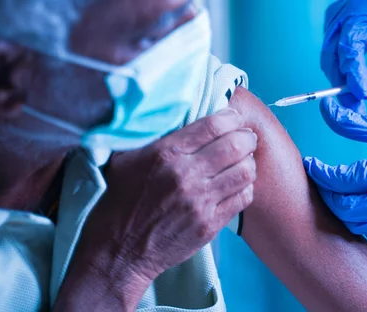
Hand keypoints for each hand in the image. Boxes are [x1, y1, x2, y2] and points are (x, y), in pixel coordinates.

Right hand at [75, 108, 256, 297]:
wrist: (118, 252)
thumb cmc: (118, 201)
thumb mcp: (125, 159)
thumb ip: (152, 137)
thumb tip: (175, 114)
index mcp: (165, 153)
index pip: (213, 125)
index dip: (231, 117)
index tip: (233, 117)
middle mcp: (186, 175)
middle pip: (236, 146)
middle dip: (246, 137)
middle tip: (246, 137)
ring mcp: (200, 202)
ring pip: (245, 172)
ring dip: (248, 162)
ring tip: (243, 160)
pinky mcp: (209, 225)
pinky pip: (243, 198)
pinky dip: (245, 187)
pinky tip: (237, 185)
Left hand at [303, 98, 366, 239]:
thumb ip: (352, 123)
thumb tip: (325, 107)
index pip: (343, 181)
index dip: (320, 173)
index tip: (309, 163)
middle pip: (347, 211)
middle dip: (328, 196)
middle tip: (321, 179)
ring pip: (361, 226)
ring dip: (343, 211)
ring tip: (336, 191)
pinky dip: (363, 218)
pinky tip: (358, 201)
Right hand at [322, 0, 366, 113]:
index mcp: (357, 12)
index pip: (350, 46)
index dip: (354, 72)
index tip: (364, 94)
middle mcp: (338, 19)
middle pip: (333, 57)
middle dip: (342, 84)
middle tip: (356, 108)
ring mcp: (330, 26)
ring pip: (328, 60)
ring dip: (338, 83)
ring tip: (354, 104)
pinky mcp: (329, 33)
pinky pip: (329, 57)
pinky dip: (338, 74)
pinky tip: (349, 90)